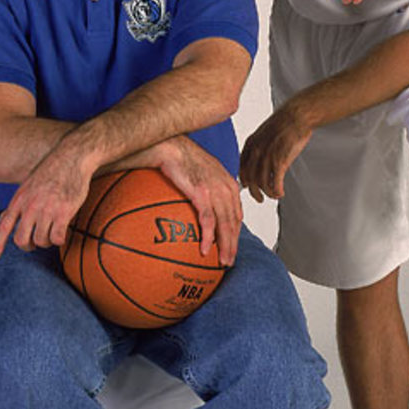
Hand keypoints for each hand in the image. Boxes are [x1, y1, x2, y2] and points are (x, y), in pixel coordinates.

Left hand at [0, 141, 89, 260]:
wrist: (71, 157)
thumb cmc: (52, 170)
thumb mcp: (28, 184)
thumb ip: (20, 202)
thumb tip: (6, 216)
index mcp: (20, 199)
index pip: (4, 225)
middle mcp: (30, 206)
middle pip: (21, 240)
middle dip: (29, 246)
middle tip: (37, 242)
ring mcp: (46, 210)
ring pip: (41, 241)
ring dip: (47, 242)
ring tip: (53, 232)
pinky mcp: (63, 213)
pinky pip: (57, 238)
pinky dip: (60, 240)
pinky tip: (63, 232)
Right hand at [153, 136, 242, 265]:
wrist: (171, 146)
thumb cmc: (182, 157)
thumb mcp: (202, 171)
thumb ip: (208, 187)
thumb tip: (201, 205)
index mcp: (229, 183)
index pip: (237, 213)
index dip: (236, 232)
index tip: (230, 246)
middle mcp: (226, 188)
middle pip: (234, 222)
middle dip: (233, 244)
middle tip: (229, 261)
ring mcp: (215, 191)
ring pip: (225, 224)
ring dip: (225, 246)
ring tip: (222, 261)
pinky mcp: (202, 193)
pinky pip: (207, 221)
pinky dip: (208, 237)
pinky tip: (205, 250)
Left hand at [239, 103, 312, 202]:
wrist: (296, 115)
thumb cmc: (283, 123)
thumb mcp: (263, 133)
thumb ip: (258, 147)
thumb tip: (256, 161)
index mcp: (250, 144)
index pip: (241, 168)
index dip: (244, 181)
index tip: (248, 187)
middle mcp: (256, 151)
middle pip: (249, 179)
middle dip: (254, 192)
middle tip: (259, 199)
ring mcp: (267, 156)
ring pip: (262, 184)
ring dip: (268, 193)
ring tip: (274, 195)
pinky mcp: (280, 161)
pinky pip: (275, 183)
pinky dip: (277, 191)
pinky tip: (281, 193)